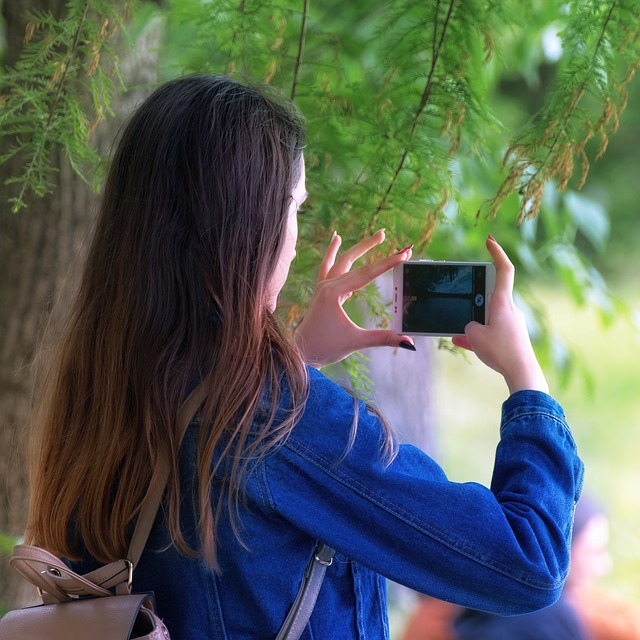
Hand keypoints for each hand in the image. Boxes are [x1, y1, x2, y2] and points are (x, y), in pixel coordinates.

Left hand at [295, 230, 415, 367]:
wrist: (301, 353)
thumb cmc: (326, 347)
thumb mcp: (356, 342)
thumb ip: (383, 338)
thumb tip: (409, 343)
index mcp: (333, 293)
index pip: (367, 274)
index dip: (388, 263)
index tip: (405, 253)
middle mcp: (327, 285)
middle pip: (354, 261)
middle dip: (372, 248)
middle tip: (386, 233)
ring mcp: (322, 287)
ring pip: (341, 260)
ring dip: (356, 248)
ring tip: (376, 234)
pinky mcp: (321, 292)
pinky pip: (327, 266)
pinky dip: (332, 253)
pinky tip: (337, 239)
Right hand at [451, 237, 548, 394]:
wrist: (522, 373)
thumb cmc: (500, 350)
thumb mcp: (475, 336)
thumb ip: (468, 328)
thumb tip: (471, 329)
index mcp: (502, 302)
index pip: (504, 270)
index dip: (497, 253)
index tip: (490, 240)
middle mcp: (510, 309)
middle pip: (491, 294)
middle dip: (475, 297)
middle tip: (464, 299)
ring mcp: (512, 323)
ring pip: (488, 315)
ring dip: (474, 321)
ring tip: (458, 333)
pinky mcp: (512, 337)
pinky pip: (490, 331)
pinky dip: (477, 335)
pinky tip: (462, 343)